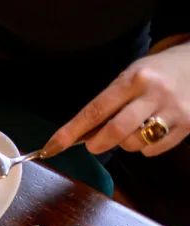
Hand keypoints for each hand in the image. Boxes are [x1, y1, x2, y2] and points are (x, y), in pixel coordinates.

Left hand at [45, 42, 189, 157]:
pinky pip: (153, 150)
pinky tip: (151, 131)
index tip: (51, 147)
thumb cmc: (156, 73)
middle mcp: (154, 94)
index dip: (70, 132)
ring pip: (134, 144)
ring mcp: (173, 111)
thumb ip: (108, 103)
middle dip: (97, 144)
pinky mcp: (187, 125)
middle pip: (115, 132)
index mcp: (134, 79)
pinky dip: (145, 146)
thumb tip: (80, 135)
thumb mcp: (129, 77)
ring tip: (133, 128)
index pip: (95, 110)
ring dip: (125, 143)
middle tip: (93, 144)